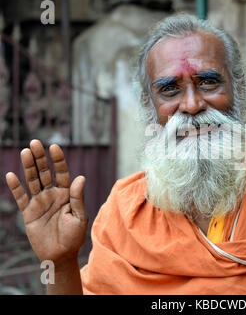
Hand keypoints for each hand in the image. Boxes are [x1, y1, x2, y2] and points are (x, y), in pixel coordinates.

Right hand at [5, 140, 87, 264]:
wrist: (60, 255)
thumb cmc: (74, 237)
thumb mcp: (79, 217)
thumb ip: (77, 198)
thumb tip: (80, 177)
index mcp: (67, 194)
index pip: (62, 173)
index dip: (58, 160)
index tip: (54, 147)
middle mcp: (53, 194)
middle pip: (45, 173)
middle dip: (40, 158)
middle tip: (35, 143)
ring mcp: (40, 202)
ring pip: (32, 181)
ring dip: (28, 167)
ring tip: (25, 152)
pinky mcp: (28, 212)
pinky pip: (21, 197)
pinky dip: (16, 187)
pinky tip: (11, 175)